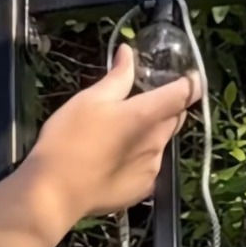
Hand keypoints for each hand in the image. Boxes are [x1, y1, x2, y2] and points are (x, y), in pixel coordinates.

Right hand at [23, 44, 200, 216]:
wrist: (55, 193)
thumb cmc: (69, 139)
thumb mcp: (89, 100)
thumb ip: (117, 77)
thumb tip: (129, 53)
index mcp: (146, 115)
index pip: (183, 94)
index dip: (190, 83)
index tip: (187, 75)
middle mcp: (157, 141)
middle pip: (175, 118)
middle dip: (169, 107)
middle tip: (145, 100)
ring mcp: (152, 168)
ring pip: (162, 142)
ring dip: (152, 132)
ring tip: (122, 133)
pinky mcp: (144, 188)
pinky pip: (151, 165)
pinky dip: (142, 156)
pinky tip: (117, 159)